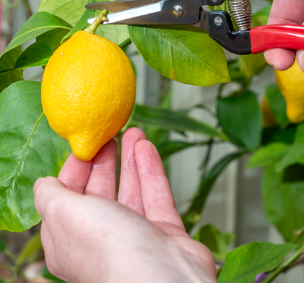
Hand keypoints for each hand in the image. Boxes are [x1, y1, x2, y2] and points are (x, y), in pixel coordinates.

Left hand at [33, 128, 215, 282]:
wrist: (161, 277)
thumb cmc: (109, 249)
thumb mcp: (66, 214)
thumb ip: (51, 195)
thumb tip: (43, 184)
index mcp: (70, 240)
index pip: (67, 199)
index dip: (74, 170)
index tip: (84, 146)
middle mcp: (101, 239)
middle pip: (100, 193)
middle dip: (104, 162)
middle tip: (110, 136)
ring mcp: (135, 235)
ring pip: (131, 190)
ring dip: (131, 159)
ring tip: (134, 132)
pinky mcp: (163, 232)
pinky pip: (155, 195)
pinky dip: (151, 170)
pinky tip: (147, 148)